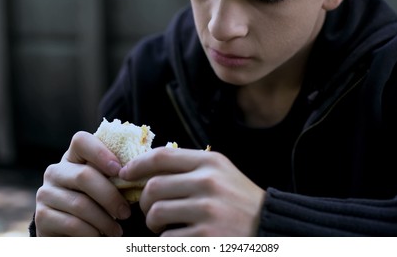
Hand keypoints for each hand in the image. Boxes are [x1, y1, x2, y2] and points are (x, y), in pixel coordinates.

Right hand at [35, 131, 129, 235]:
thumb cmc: (99, 205)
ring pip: (80, 204)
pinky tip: (100, 236)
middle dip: (110, 197)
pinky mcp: (41, 216)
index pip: (81, 141)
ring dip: (104, 220)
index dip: (101, 153)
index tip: (120, 171)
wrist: (73, 234)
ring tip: (117, 230)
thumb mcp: (108, 187)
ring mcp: (45, 193)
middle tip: (126, 213)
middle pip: (84, 176)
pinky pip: (71, 223)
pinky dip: (91, 232)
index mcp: (73, 157)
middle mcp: (55, 171)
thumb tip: (142, 172)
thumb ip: (118, 176)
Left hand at [119, 147, 265, 235]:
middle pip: (154, 187)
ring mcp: (208, 210)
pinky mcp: (207, 237)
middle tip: (151, 210)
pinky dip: (168, 240)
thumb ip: (190, 167)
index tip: (125, 174)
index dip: (137, 165)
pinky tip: (180, 237)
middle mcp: (208, 183)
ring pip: (157, 213)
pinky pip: (168, 238)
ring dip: (154, 223)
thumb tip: (147, 170)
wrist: (270, 226)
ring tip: (164, 225)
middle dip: (145, 202)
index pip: (162, 156)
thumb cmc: (239, 200)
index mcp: (210, 162)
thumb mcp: (221, 173)